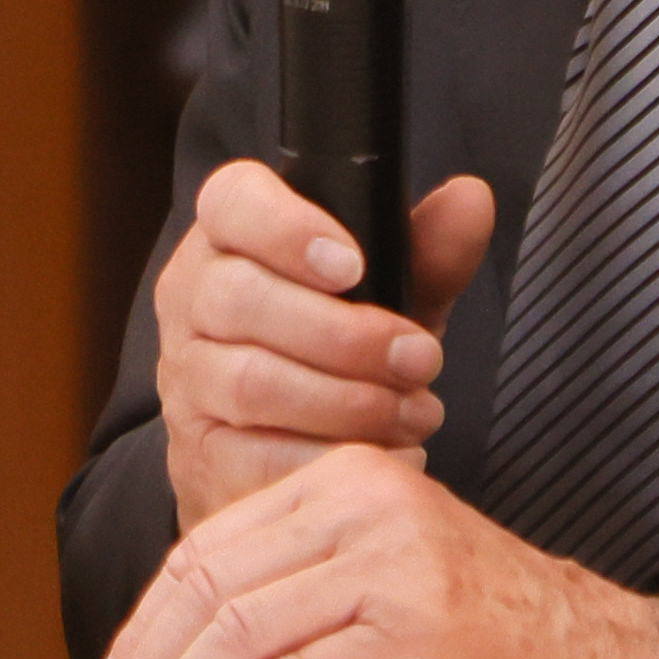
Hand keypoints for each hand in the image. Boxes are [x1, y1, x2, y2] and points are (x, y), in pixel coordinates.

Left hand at [87, 442, 658, 658]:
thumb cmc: (485, 649)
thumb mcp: (377, 589)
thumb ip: (292, 598)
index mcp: (347, 481)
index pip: (209, 548)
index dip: (147, 625)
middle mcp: (365, 504)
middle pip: (212, 586)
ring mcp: (391, 563)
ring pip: (239, 633)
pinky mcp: (411, 631)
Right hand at [156, 159, 494, 529]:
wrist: (282, 447)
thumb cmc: (336, 349)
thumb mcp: (388, 294)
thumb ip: (428, 251)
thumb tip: (471, 200)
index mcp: (230, 237)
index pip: (232, 201)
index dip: (287, 228)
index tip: (353, 265)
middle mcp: (193, 298)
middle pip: (242, 299)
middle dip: (345, 333)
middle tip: (421, 358)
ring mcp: (188, 379)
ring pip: (252, 382)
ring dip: (347, 401)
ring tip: (413, 411)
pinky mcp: (199, 454)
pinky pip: (256, 457)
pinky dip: (328, 458)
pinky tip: (384, 454)